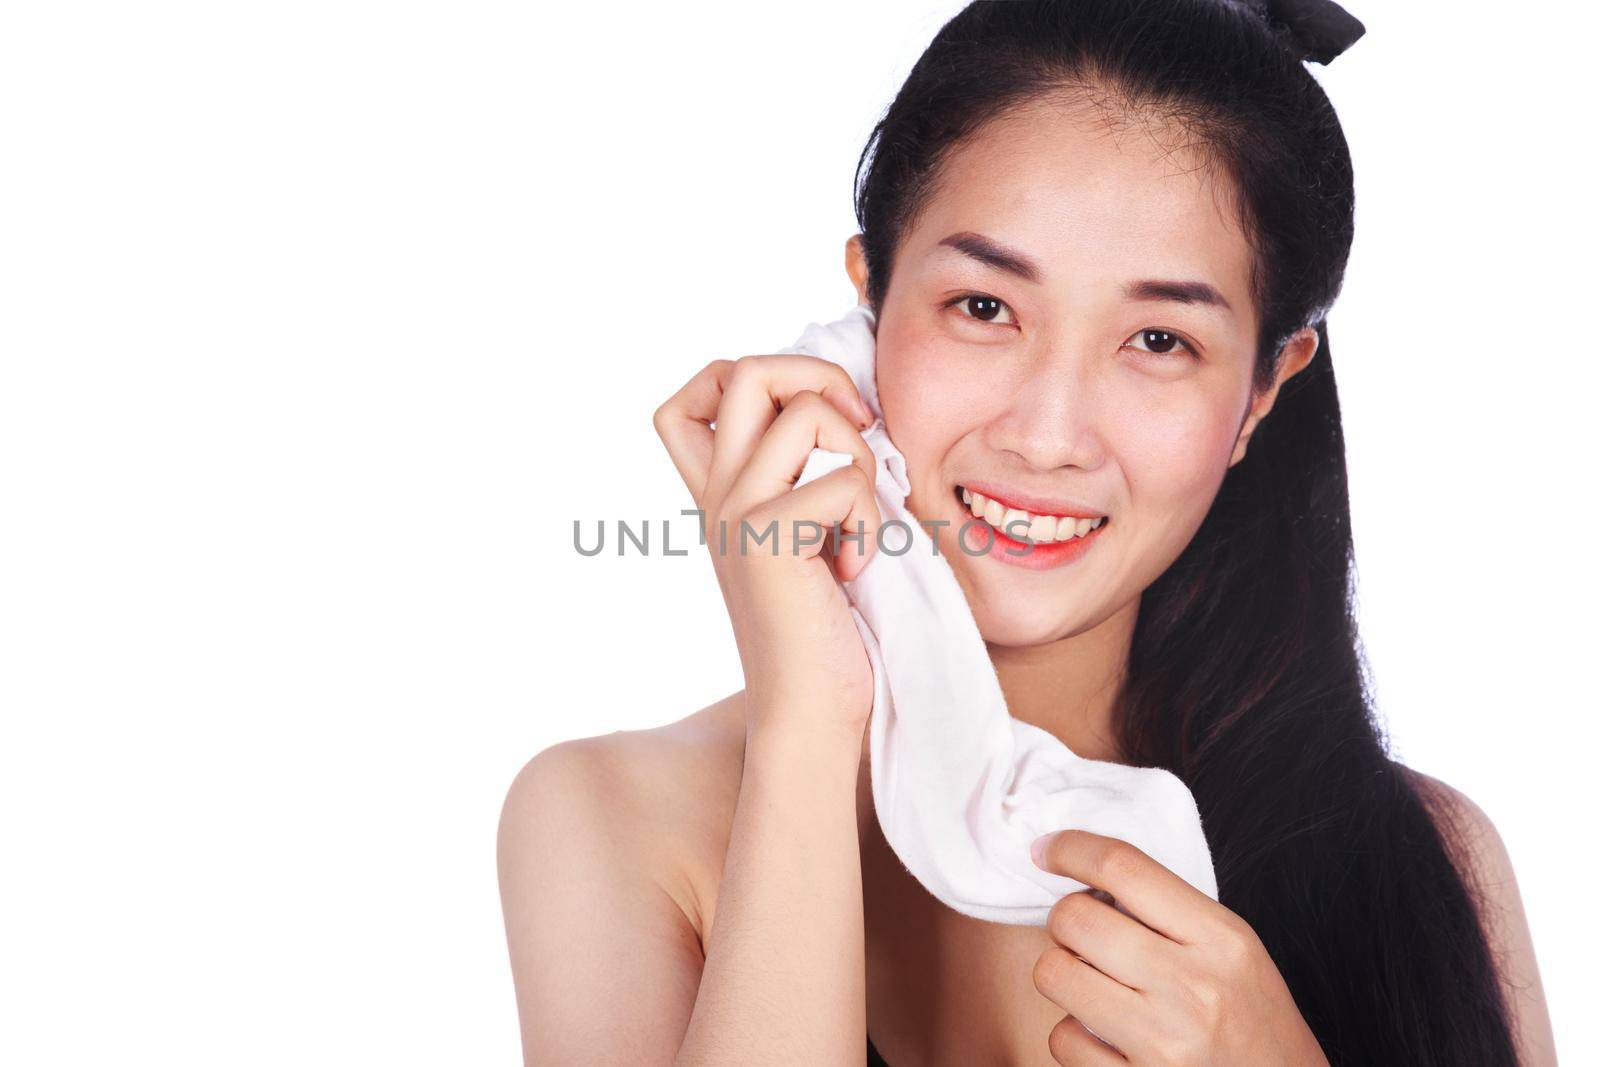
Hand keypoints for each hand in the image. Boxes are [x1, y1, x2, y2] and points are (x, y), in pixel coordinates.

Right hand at [653, 354, 881, 738]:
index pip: (687, 401)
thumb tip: (849, 411)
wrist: (809, 712)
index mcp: (720, 495)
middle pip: (745, 370)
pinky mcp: (767, 540)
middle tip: (856, 432)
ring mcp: (736, 513)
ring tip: (857, 519)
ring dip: (859, 456)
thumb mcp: (805, 541)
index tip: (810, 420)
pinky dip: (870, 521)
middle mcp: (717, 497)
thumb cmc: (824, 632)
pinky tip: (854, 568)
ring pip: (807, 412)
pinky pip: (844, 481)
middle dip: (819, 377)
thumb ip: (804, 480)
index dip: (747, 378)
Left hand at [1028, 830, 1328, 1065]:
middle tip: (1084, 937)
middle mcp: (1193, 987)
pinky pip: (1062, 1039)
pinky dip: (1074, 1036)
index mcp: (1222, 941)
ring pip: (1054, 973)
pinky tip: (1106, 1038)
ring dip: (1063, 974)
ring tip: (1093, 985)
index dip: (1071, 848)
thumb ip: (1174, 913)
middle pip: (1075, 918)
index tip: (1047, 850)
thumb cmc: (1256, 1027)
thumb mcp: (1237, 956)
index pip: (1124, 867)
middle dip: (1065, 921)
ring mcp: (1163, 1041)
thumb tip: (1090, 873)